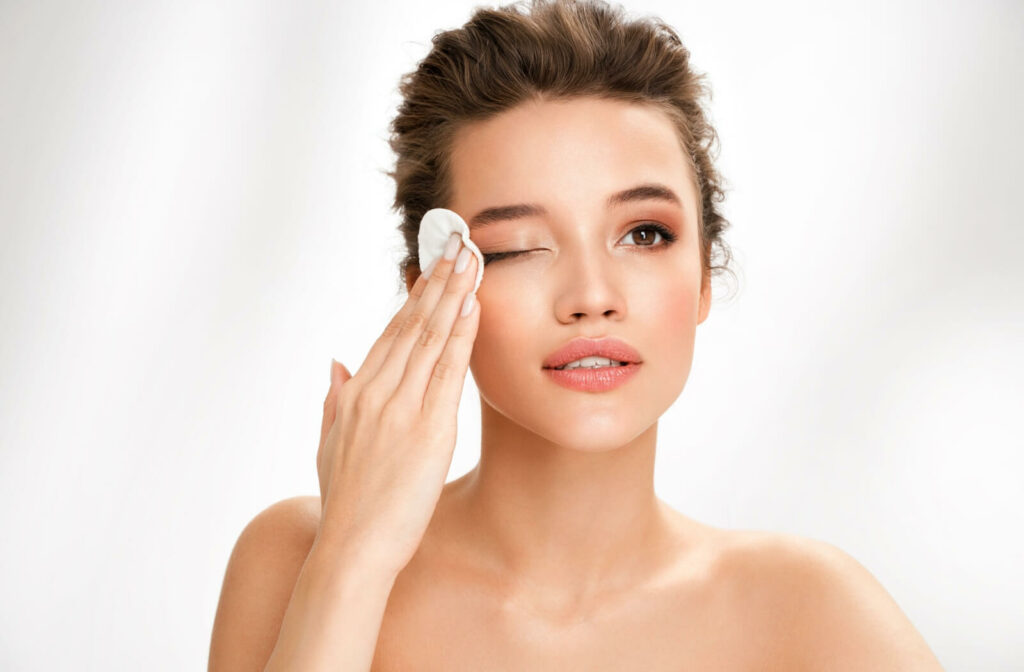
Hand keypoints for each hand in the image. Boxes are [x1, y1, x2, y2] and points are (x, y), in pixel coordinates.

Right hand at [315, 236, 478, 576]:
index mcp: (357, 394)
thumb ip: (334, 399)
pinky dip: (461, 335)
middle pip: (412, 325)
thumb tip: (335, 363)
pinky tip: (473, 307)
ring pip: (431, 338)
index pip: (391, 333)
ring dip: (453, 295)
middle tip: (458, 243)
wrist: (353, 548)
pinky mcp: (429, 429)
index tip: (431, 268)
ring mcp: (402, 408)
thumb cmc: (346, 502)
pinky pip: (448, 372)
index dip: (414, 297)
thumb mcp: (329, 444)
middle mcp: (378, 393)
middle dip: (437, 280)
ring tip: (470, 259)